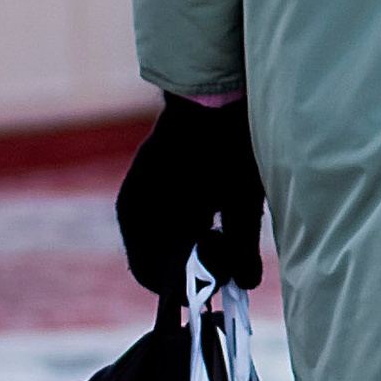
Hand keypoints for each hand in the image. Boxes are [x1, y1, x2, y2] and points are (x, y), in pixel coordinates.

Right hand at [117, 96, 264, 292]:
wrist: (214, 92)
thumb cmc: (229, 148)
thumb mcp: (242, 203)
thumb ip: (243, 249)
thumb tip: (247, 285)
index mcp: (145, 219)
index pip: (152, 276)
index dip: (185, 287)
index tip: (217, 283)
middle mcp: (133, 208)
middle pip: (154, 258)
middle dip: (188, 265)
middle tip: (223, 251)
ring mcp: (136, 190)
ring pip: (156, 238)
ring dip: (183, 244)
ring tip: (218, 226)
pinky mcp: (145, 175)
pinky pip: (155, 216)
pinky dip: (178, 223)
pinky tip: (208, 208)